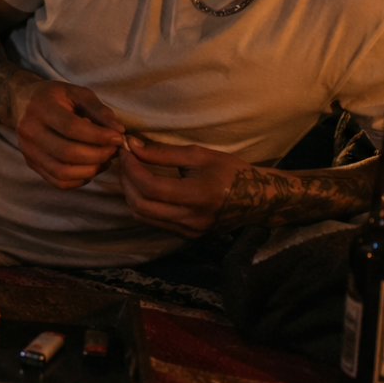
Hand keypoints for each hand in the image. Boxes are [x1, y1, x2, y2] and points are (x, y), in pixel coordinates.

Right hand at [9, 77, 125, 188]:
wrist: (25, 103)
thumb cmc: (57, 97)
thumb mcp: (79, 94)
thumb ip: (99, 110)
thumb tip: (118, 132)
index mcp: (41, 108)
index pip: (71, 128)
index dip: (98, 136)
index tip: (118, 138)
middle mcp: (29, 131)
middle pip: (67, 153)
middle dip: (98, 155)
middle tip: (114, 150)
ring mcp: (28, 150)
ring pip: (63, 172)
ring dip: (90, 170)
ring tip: (105, 160)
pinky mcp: (31, 164)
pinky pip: (58, 182)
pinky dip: (78, 180)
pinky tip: (90, 169)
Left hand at [118, 136, 261, 235]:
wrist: (257, 199)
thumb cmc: (231, 171)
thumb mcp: (199, 155)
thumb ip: (163, 153)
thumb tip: (133, 147)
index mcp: (197, 196)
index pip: (150, 187)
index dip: (131, 168)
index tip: (126, 151)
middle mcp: (190, 218)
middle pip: (140, 205)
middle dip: (126, 181)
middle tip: (125, 161)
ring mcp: (188, 230)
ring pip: (143, 216)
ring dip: (131, 193)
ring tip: (132, 172)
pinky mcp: (187, 235)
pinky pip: (154, 221)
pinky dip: (143, 204)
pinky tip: (144, 187)